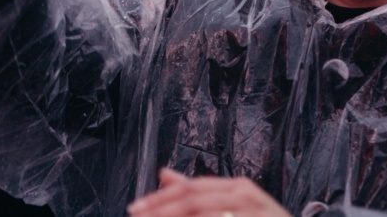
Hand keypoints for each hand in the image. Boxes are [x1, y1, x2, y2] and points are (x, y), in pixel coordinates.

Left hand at [127, 169, 290, 216]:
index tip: (136, 208)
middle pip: (193, 199)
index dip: (161, 198)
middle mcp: (244, 195)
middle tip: (136, 215)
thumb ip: (199, 192)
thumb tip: (163, 174)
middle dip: (160, 209)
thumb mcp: (232, 205)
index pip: (191, 187)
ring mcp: (251, 211)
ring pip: (201, 213)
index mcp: (237, 187)